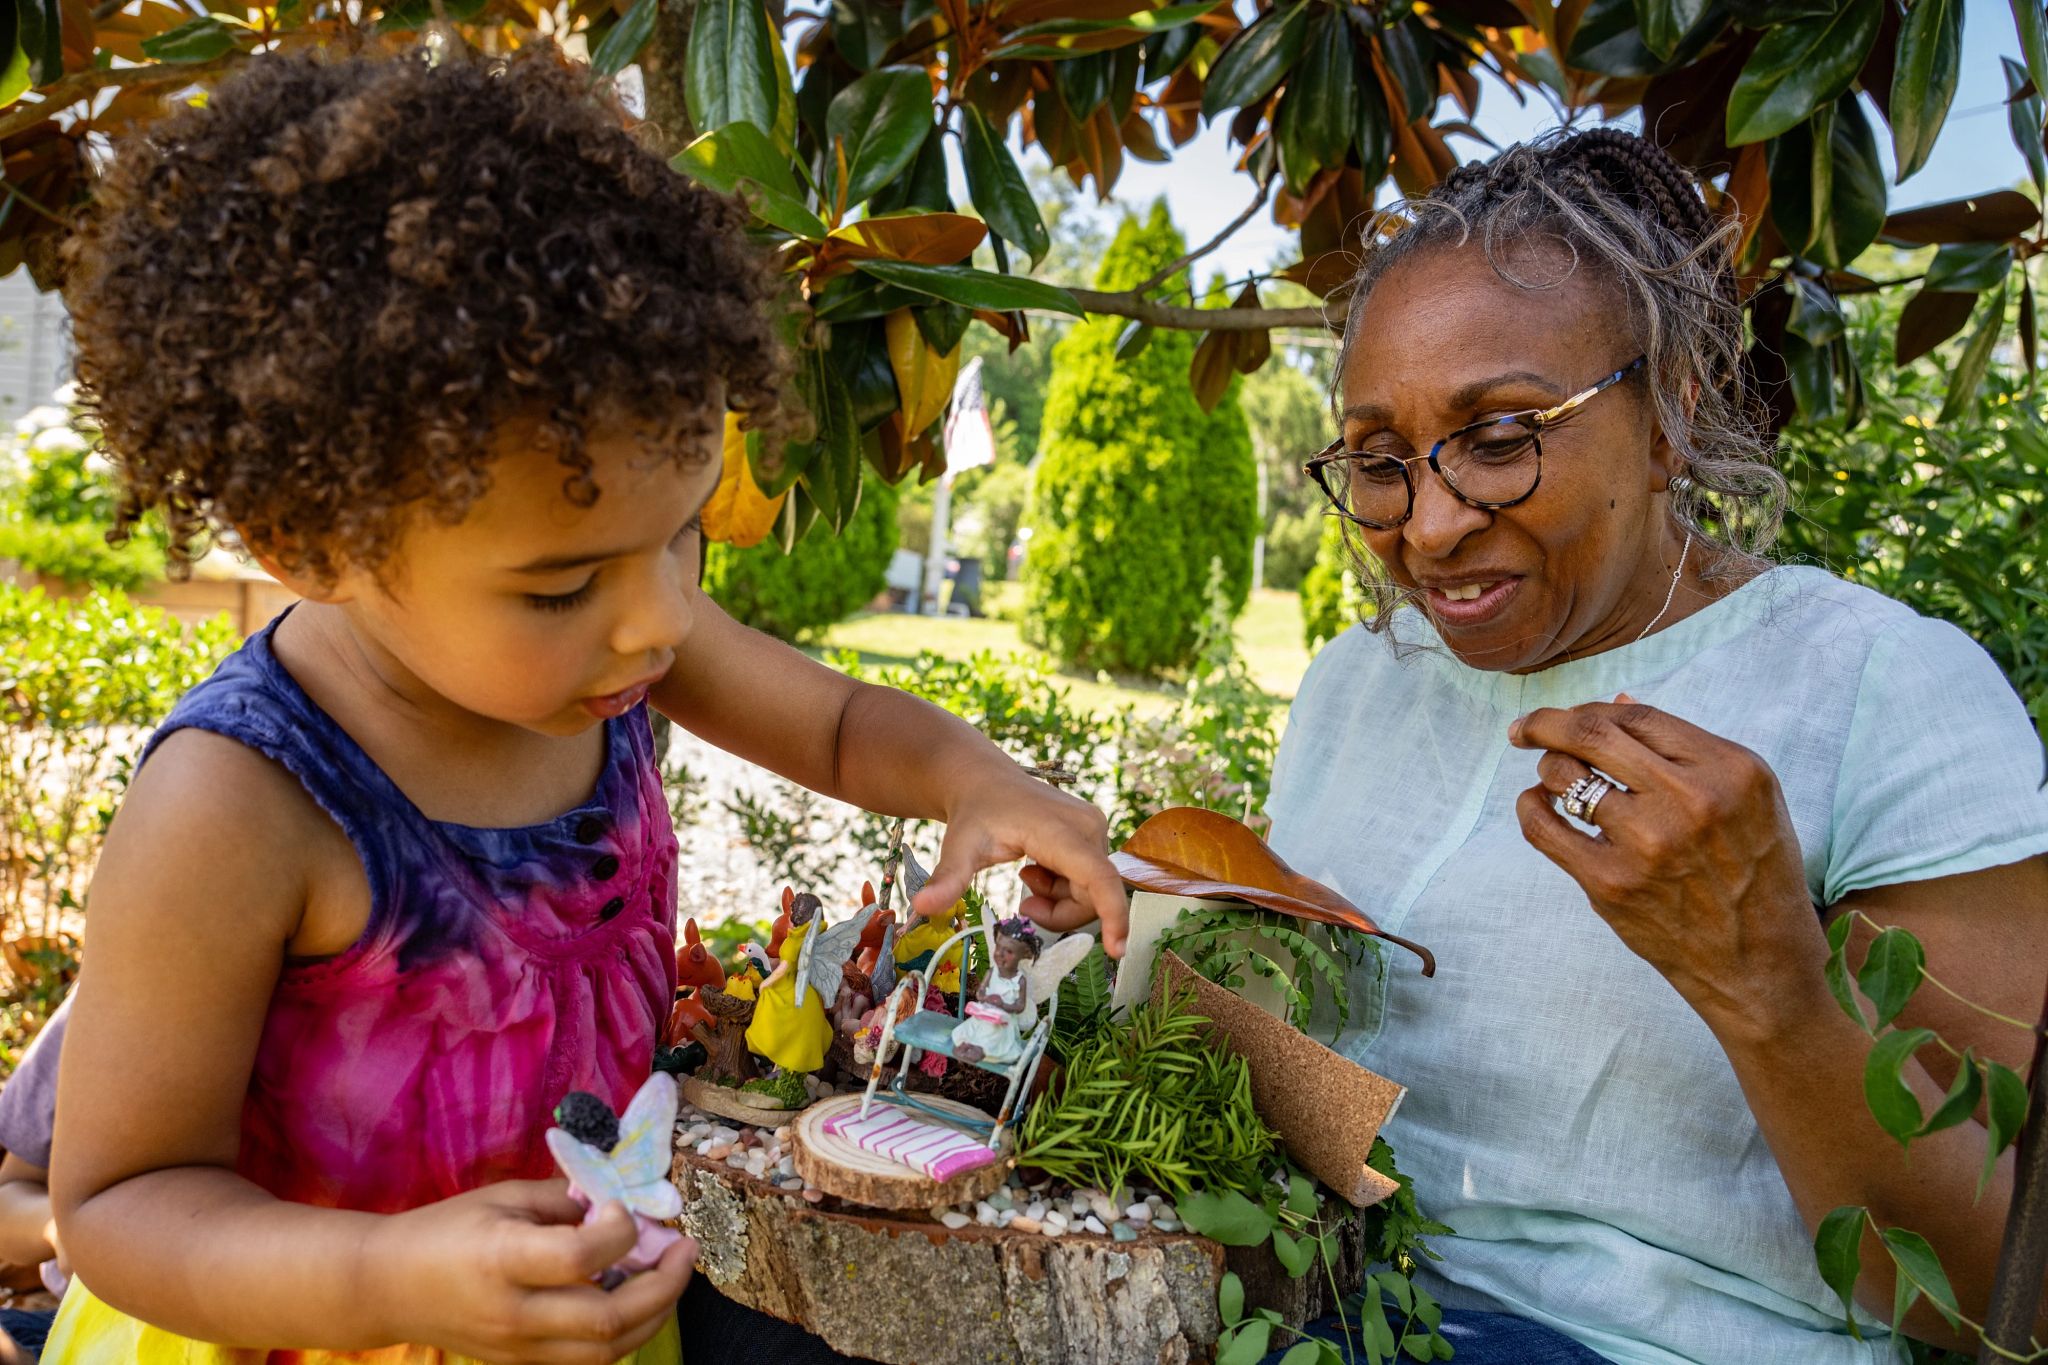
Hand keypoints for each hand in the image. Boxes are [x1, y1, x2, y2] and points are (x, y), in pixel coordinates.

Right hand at [369, 1179, 693, 1363]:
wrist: (388, 1286)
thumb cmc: (447, 1229)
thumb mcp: (504, 1197)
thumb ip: (567, 1200)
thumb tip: (625, 1202)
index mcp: (502, 1259)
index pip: (580, 1257)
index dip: (620, 1231)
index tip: (624, 1209)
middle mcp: (513, 1313)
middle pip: (606, 1319)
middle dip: (663, 1284)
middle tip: (684, 1248)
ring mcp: (518, 1348)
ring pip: (606, 1351)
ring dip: (653, 1313)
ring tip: (669, 1274)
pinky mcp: (521, 1364)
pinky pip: (588, 1360)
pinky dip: (622, 1334)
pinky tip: (633, 1301)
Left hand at [911, 765, 1128, 954]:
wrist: (983, 781)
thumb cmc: (974, 813)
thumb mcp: (959, 847)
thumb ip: (948, 879)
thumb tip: (922, 908)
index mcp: (1061, 831)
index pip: (1100, 879)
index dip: (1113, 915)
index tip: (1116, 950)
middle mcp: (1088, 827)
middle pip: (1092, 896)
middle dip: (1059, 914)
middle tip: (1023, 907)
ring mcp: (1094, 829)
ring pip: (1090, 891)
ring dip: (1058, 899)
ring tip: (1025, 877)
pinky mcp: (1093, 833)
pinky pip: (1088, 879)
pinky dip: (1061, 887)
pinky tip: (1035, 867)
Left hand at [1508, 696, 1826, 1035]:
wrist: (1760, 964)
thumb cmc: (1754, 873)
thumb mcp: (1748, 799)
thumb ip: (1684, 749)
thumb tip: (1617, 701)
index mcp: (1731, 769)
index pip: (1638, 716)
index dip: (1593, 709)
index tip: (1567, 716)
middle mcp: (1691, 800)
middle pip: (1592, 734)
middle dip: (1545, 723)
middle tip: (1524, 728)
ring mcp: (1648, 843)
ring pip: (1563, 776)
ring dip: (1548, 770)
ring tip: (1554, 780)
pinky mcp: (1612, 884)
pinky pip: (1543, 828)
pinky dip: (1530, 808)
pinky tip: (1539, 806)